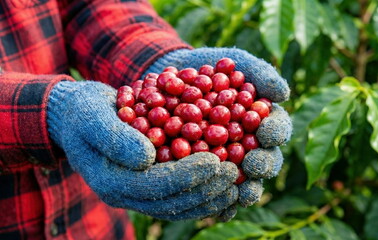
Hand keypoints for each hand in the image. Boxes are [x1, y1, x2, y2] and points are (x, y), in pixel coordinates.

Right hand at [46, 81, 242, 220]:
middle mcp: (126, 195)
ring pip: (179, 205)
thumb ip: (115, 137)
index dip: (186, 176)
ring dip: (210, 197)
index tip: (215, 160)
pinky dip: (204, 193)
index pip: (154, 185)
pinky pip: (180, 197)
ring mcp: (138, 194)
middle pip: (171, 202)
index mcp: (110, 182)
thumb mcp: (93, 116)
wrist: (79, 117)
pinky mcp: (149, 186)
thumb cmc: (84, 112)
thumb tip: (147, 157)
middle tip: (234, 173)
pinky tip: (226, 185)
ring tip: (237, 182)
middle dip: (205, 189)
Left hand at [147, 48, 292, 207]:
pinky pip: (216, 193)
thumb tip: (283, 94)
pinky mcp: (206, 175)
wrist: (167, 81)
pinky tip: (217, 210)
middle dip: (262, 164)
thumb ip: (259, 73)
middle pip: (264, 160)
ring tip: (239, 194)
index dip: (275, 132)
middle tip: (253, 166)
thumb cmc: (205, 69)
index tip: (266, 132)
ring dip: (244, 189)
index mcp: (261, 121)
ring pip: (242, 182)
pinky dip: (219, 203)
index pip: (275, 128)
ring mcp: (229, 163)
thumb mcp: (231, 62)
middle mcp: (250, 146)